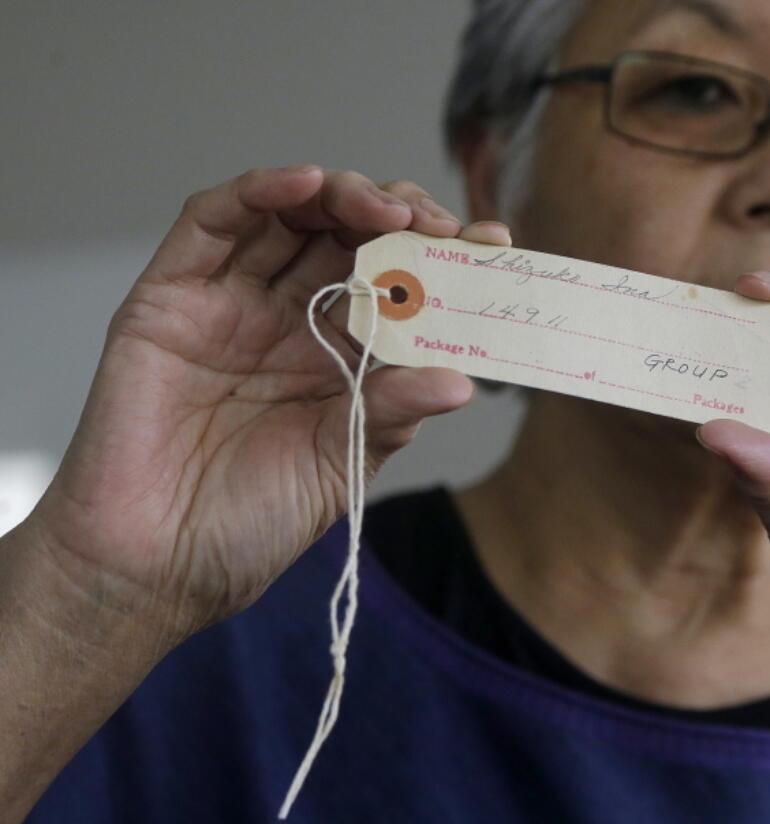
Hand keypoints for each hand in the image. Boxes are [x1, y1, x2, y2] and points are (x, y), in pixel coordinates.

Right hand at [24, 167, 510, 638]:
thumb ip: (392, 413)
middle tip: (435, 225)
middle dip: (398, 218)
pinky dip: (260, 190)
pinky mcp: (171, 296)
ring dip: (342, 194)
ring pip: (289, 215)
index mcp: (337, 358)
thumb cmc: (248, 524)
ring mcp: (231, 303)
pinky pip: (213, 223)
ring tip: (385, 209)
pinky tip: (308, 183)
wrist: (152, 568)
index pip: (397, 286)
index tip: (491, 241)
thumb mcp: (340, 468)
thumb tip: (462, 380)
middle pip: (347, 237)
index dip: (443, 257)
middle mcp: (288, 320)